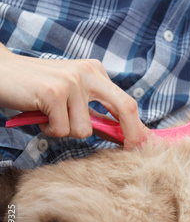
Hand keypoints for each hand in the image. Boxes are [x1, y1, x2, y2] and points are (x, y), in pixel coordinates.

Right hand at [0, 44, 148, 147]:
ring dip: (65, 131)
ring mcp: (72, 81)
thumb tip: (124, 135)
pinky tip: (39, 114)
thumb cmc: (36, 90)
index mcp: (96, 72)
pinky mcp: (54, 92)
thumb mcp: (72, 96)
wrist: (0, 72)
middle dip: (131, 133)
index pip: (126, 102)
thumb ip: (96, 111)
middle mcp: (88, 73)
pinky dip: (49, 130)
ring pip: (85, 130)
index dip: (137, 126)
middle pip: (125, 107)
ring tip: (50, 117)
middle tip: (130, 149)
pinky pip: (62, 130)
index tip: (143, 144)